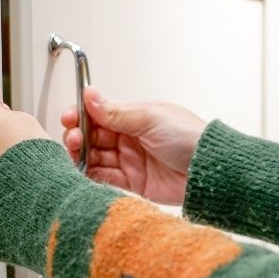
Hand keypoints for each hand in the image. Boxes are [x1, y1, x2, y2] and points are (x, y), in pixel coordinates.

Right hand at [61, 87, 205, 204]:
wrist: (209, 170)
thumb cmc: (190, 138)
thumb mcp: (149, 118)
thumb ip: (115, 112)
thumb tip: (90, 94)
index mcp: (135, 117)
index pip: (99, 114)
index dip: (81, 116)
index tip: (69, 118)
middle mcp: (130, 138)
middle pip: (93, 137)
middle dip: (79, 137)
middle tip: (75, 139)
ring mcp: (131, 160)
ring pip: (96, 158)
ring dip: (82, 156)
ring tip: (77, 155)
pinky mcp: (133, 183)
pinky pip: (106, 179)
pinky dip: (92, 175)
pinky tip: (84, 172)